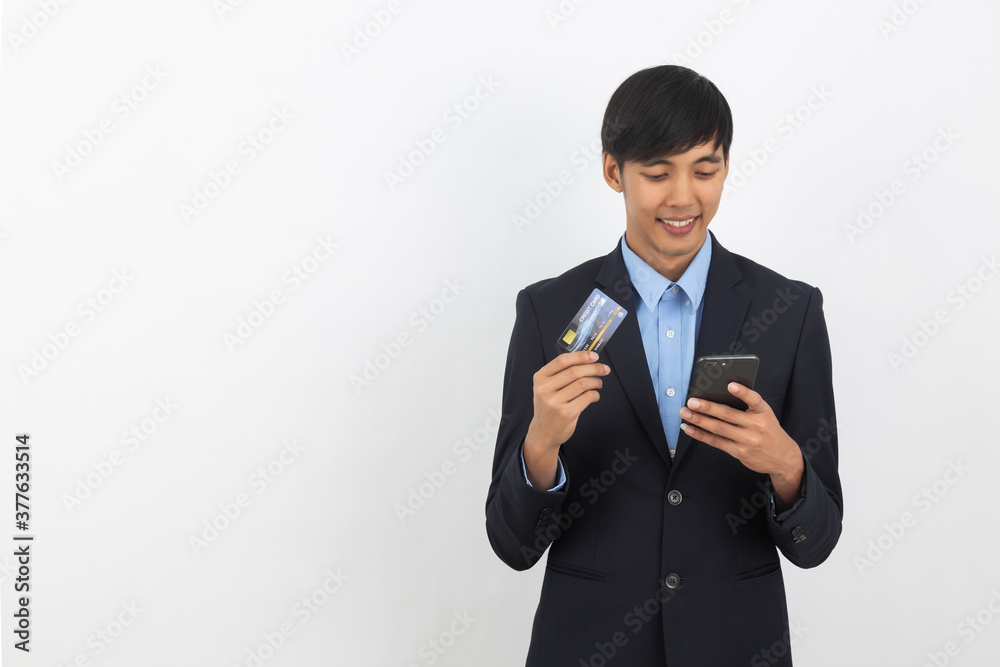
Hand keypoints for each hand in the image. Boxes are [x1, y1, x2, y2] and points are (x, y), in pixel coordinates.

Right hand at [523, 351, 609, 487]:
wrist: (543, 432)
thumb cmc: (549, 406)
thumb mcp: (547, 388)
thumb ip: (561, 374)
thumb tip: (588, 359)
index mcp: (540, 378)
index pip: (562, 361)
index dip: (581, 356)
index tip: (594, 356)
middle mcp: (544, 389)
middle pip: (575, 372)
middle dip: (594, 368)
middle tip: (604, 369)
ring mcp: (554, 402)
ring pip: (583, 384)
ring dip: (596, 382)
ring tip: (599, 383)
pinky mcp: (566, 414)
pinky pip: (587, 398)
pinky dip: (595, 395)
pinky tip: (594, 396)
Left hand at [679, 383, 803, 506]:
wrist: (783, 457)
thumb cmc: (768, 431)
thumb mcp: (764, 415)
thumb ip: (747, 407)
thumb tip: (717, 397)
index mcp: (763, 412)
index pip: (754, 399)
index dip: (742, 392)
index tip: (730, 385)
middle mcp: (756, 425)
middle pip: (728, 414)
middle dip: (707, 407)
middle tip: (691, 401)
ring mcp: (748, 440)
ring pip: (719, 428)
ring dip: (699, 420)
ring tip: (685, 412)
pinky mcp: (739, 452)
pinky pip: (716, 442)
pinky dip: (700, 435)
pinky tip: (689, 428)